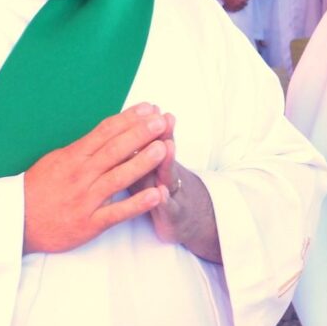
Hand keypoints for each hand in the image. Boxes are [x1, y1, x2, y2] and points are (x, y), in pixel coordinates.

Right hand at [23, 103, 169, 253]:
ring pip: (118, 177)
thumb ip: (81, 149)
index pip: (104, 132)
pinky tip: (157, 195)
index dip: (128, 119)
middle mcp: (80, 175)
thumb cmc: (36, 191)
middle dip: (140, 134)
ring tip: (164, 148)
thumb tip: (104, 132)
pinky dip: (137, 204)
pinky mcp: (89, 224)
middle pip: (114, 150)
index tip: (147, 108)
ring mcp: (85, 199)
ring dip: (143, 162)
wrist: (15, 223)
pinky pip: (116, 213)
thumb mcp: (54, 161)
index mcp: (72, 157)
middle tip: (161, 121)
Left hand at [128, 113, 221, 262]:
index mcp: (154, 162)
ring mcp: (172, 195)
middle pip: (163, 152)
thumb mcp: (151, 165)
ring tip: (166, 146)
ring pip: (169, 177)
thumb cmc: (159, 187)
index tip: (151, 106)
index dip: (150, 125)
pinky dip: (165, 201)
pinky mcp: (172, 218)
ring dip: (167, 162)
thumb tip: (139, 114)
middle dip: (164, 135)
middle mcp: (166, 175)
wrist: (187, 219)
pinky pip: (168, 209)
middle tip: (163, 118)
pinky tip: (162, 194)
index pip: (153, 140)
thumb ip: (145, 143)